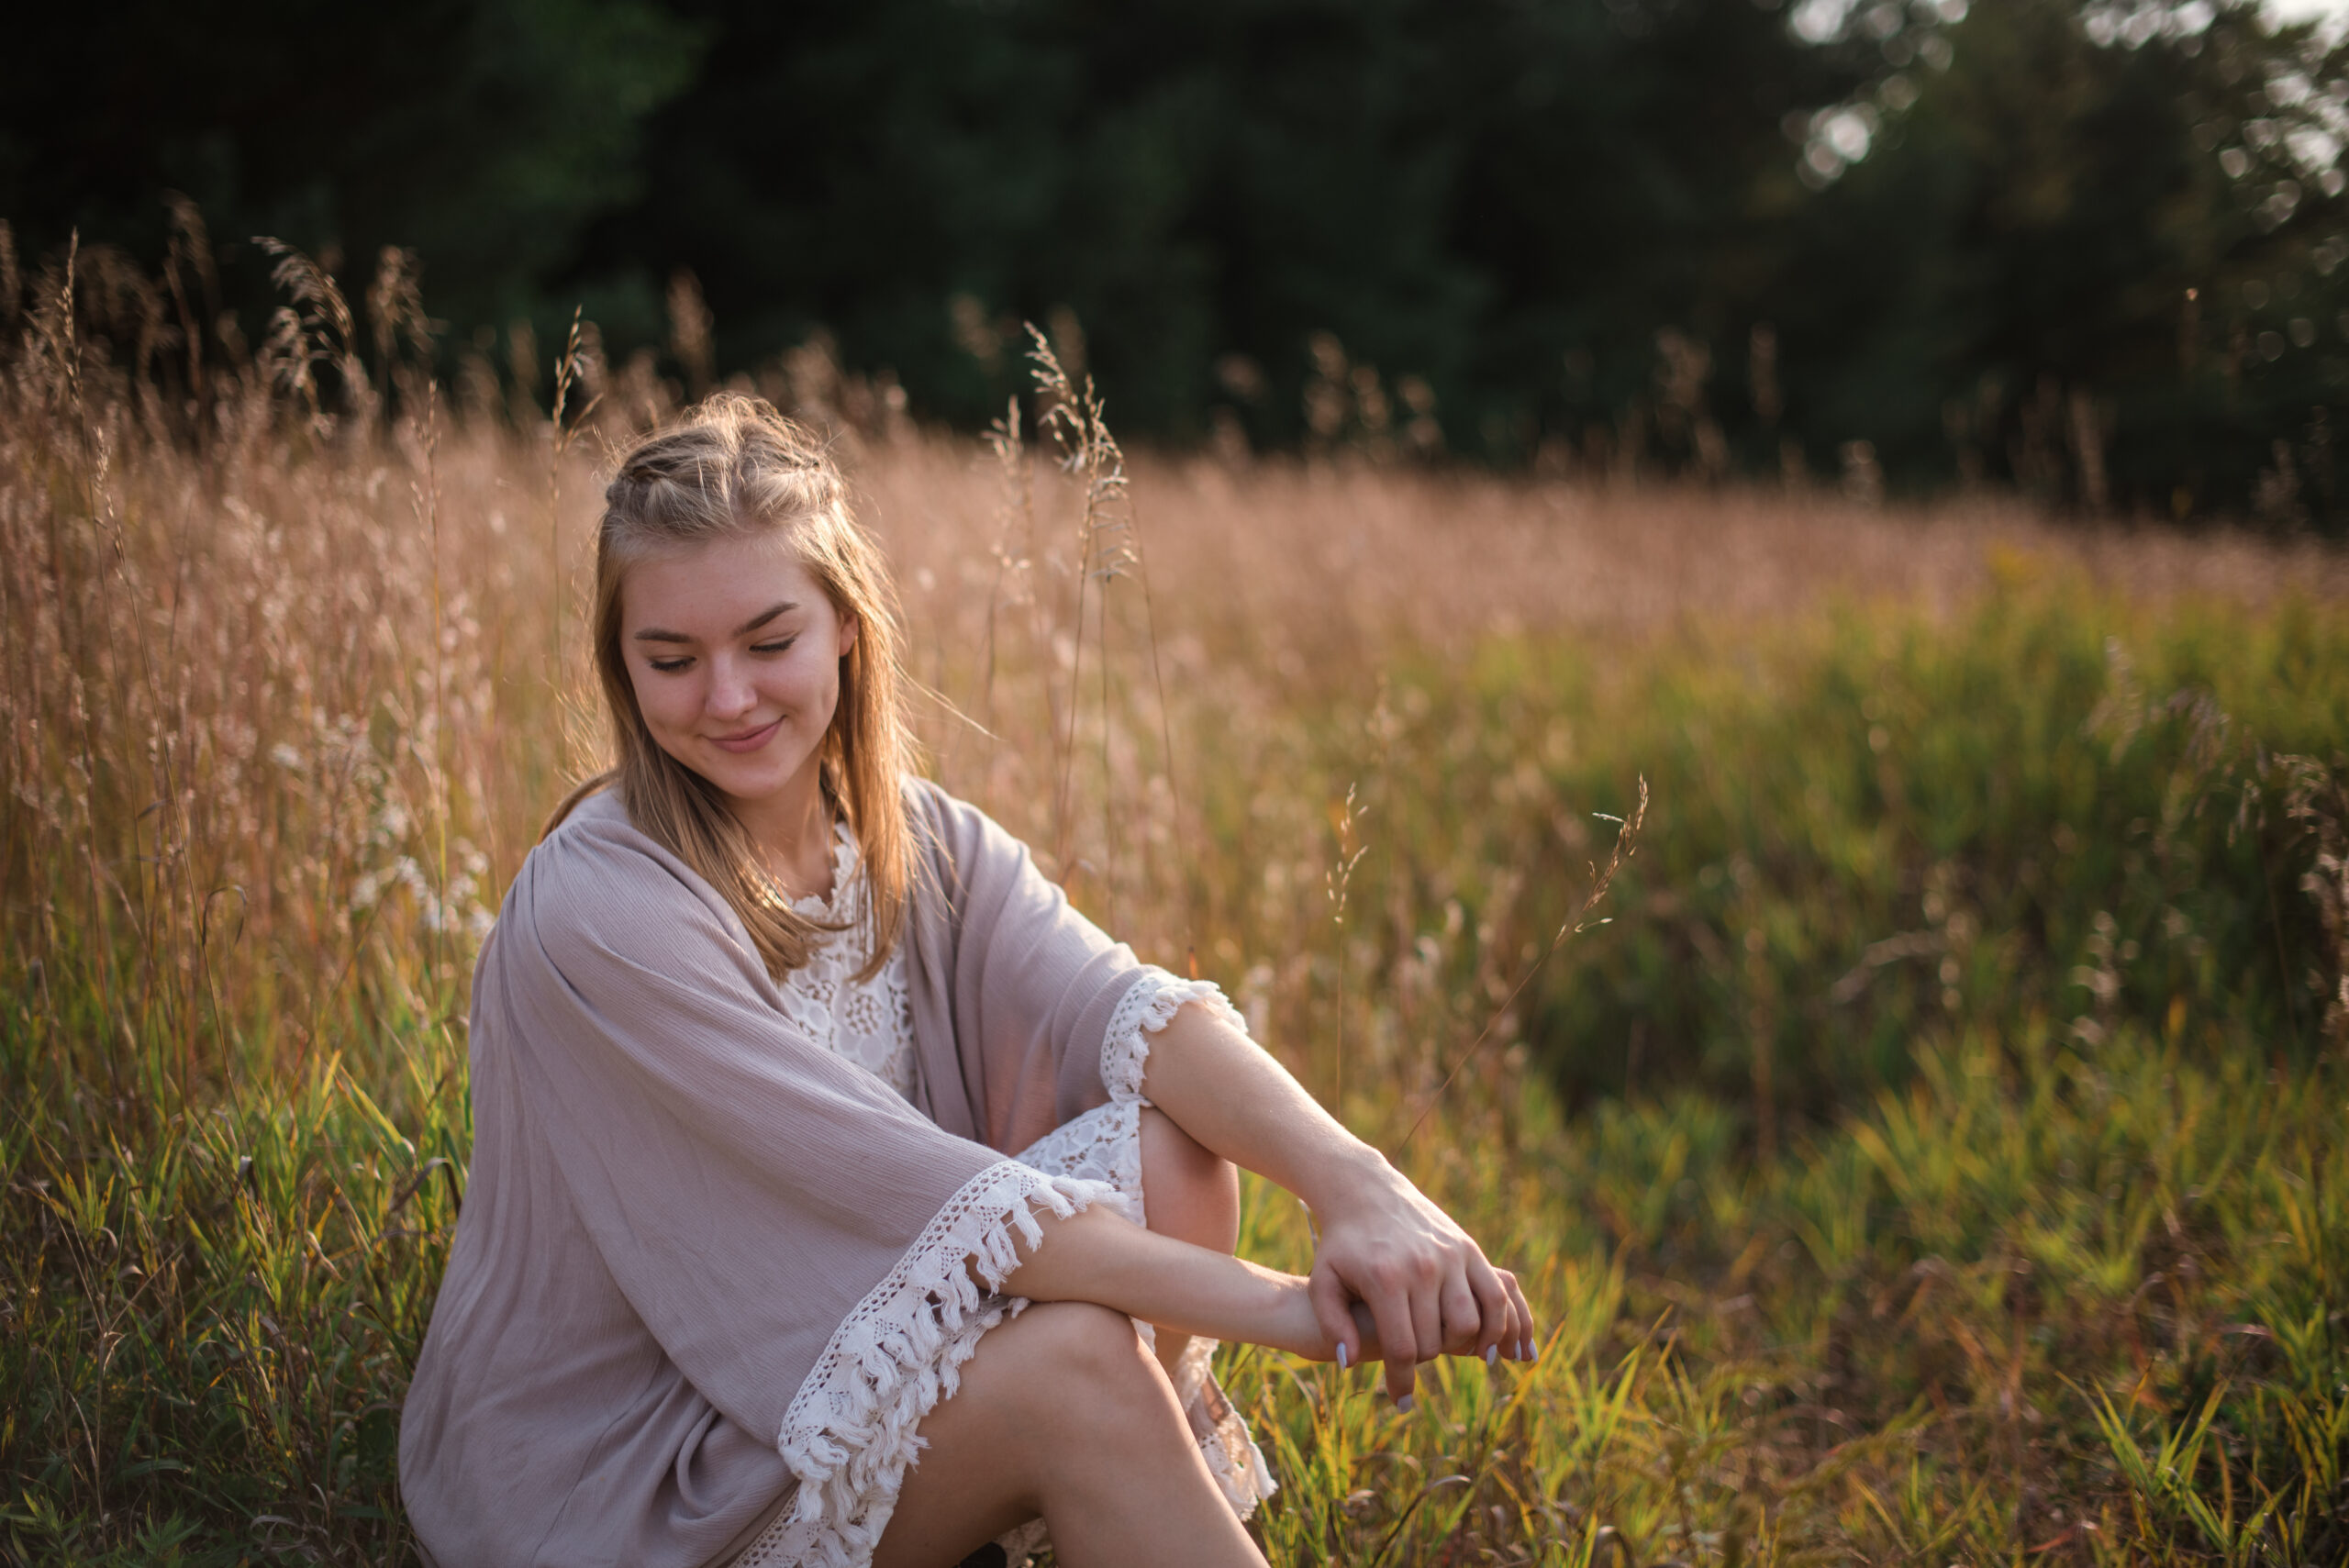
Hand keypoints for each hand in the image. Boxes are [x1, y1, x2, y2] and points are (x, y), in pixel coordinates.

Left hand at [1303, 1154, 1536, 1405]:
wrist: (1366, 1192)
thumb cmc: (1341, 1244)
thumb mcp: (1323, 1282)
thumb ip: (1333, 1325)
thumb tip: (1350, 1365)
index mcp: (1386, 1279)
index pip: (1404, 1348)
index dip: (1403, 1382)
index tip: (1401, 1403)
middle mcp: (1423, 1268)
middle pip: (1437, 1340)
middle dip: (1425, 1361)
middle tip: (1415, 1367)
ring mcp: (1450, 1256)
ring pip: (1472, 1322)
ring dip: (1468, 1347)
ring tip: (1465, 1360)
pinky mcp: (1468, 1248)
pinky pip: (1497, 1293)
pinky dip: (1502, 1323)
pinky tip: (1496, 1345)